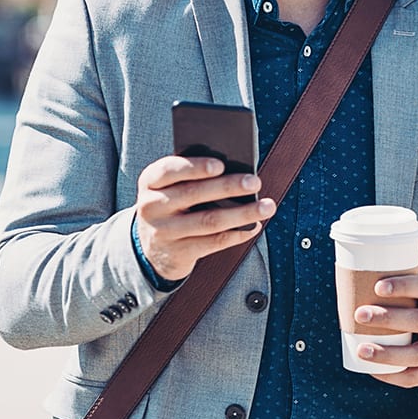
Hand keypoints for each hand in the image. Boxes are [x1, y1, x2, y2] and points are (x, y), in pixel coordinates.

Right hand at [135, 155, 275, 280]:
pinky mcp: (178, 253)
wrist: (152, 247)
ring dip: (242, 213)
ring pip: (209, 221)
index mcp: (150, 181)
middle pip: (193, 194)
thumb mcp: (170, 187)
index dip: (195, 167)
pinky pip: (213, 242)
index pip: (169, 170)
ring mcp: (163, 232)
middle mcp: (151, 206)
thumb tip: (236, 170)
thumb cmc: (172, 205)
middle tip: (255, 181)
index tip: (220, 165)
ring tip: (267, 206)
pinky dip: (237, 234)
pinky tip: (254, 226)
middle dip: (228, 187)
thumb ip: (192, 177)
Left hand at [353, 275, 417, 386]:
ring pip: (416, 355)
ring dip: (387, 354)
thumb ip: (399, 290)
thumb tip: (353, 283)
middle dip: (388, 319)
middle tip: (360, 315)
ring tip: (362, 350)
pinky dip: (392, 375)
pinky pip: (415, 377)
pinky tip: (373, 370)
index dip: (404, 286)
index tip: (378, 287)